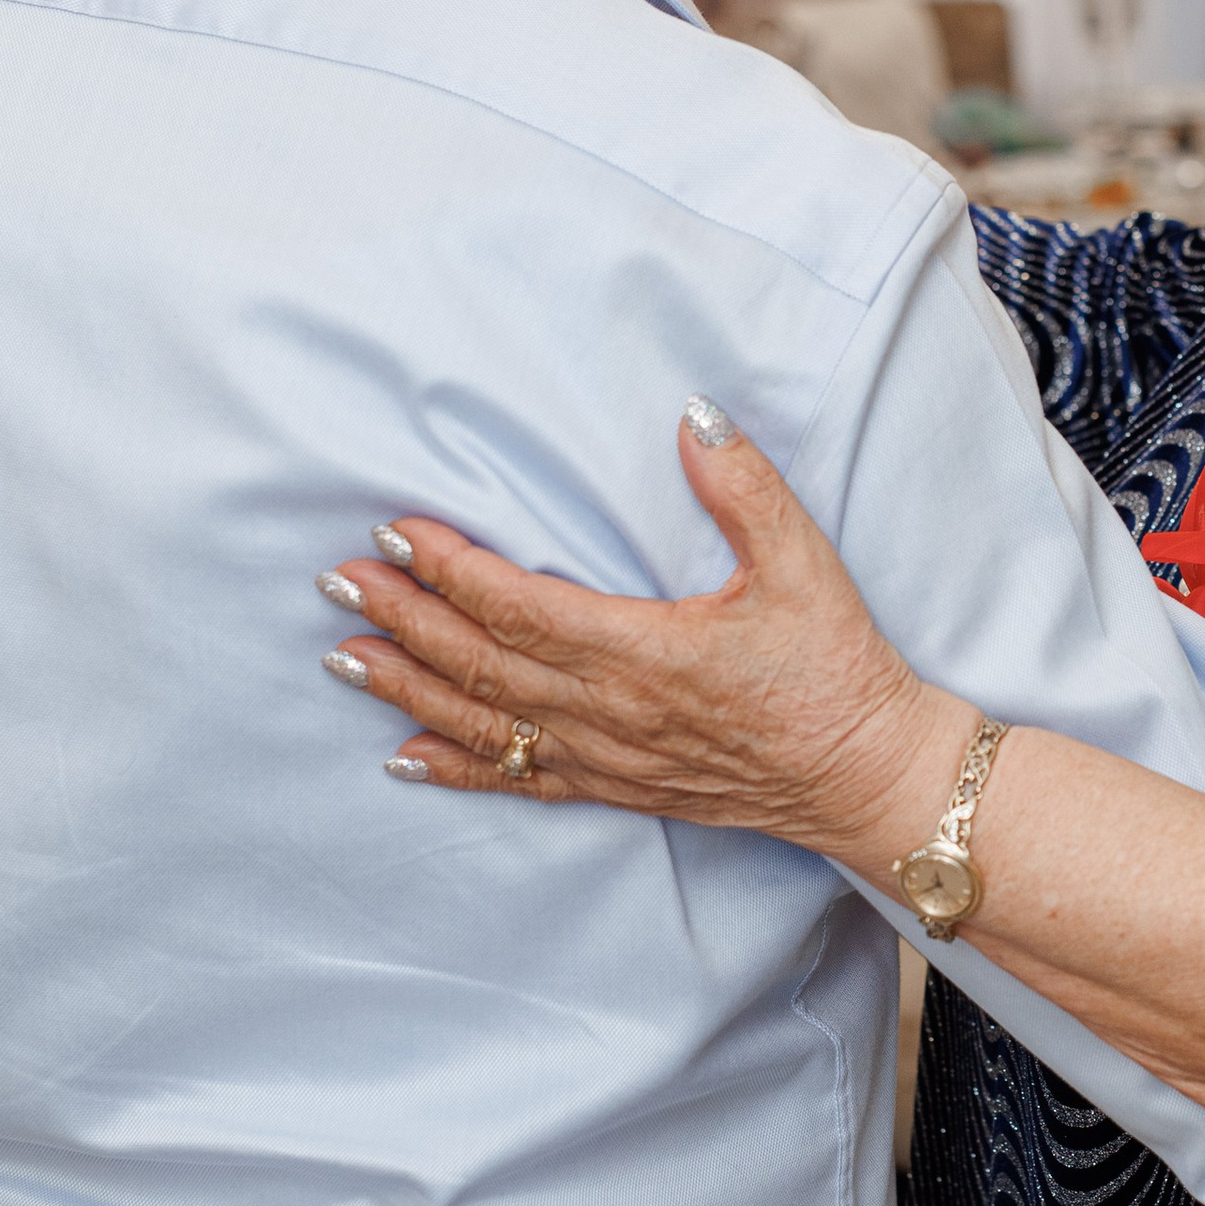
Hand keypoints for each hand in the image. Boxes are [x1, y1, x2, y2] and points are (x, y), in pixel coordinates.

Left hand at [315, 404, 962, 876]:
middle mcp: (612, 712)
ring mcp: (608, 758)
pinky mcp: (618, 789)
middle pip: (483, 664)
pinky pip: (521, 783)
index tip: (396, 535)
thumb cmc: (839, 669)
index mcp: (647, 652)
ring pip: (486, 725)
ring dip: (408, 689)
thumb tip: (694, 416)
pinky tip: (403, 756)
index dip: (452, 572)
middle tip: (337, 581)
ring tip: (343, 655)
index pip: (522, 607)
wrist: (867, 775)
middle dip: (403, 620)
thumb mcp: (803, 564)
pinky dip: (456, 768)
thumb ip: (744, 488)